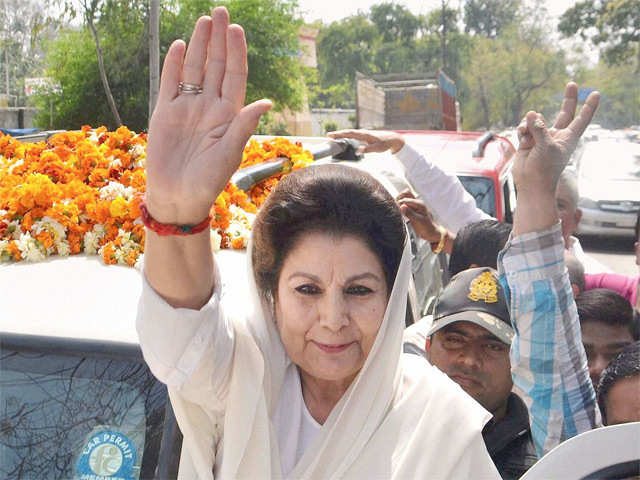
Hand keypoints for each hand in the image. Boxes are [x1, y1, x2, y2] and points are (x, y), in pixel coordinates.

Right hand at [145, 7, 271, 223]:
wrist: (177, 196)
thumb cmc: (208, 181)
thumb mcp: (230, 153)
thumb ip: (243, 125)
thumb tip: (266, 101)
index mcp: (229, 115)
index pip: (235, 76)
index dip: (236, 52)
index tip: (236, 29)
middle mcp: (210, 107)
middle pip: (215, 65)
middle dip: (219, 39)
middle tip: (220, 11)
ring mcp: (187, 108)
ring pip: (193, 68)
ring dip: (198, 45)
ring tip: (204, 21)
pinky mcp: (165, 113)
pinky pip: (169, 83)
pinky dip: (172, 64)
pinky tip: (178, 45)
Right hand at [327, 129, 404, 153]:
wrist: (392, 139)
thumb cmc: (385, 143)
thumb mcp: (377, 148)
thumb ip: (368, 149)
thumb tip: (358, 150)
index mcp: (364, 134)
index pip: (350, 133)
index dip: (340, 134)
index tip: (332, 135)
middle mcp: (362, 133)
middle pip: (348, 132)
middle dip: (338, 134)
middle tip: (328, 135)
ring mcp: (363, 134)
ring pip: (350, 133)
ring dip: (341, 135)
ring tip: (332, 137)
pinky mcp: (364, 136)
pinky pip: (353, 135)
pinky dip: (346, 136)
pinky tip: (342, 139)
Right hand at [397, 190, 442, 242]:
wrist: (431, 232)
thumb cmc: (427, 227)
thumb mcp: (418, 221)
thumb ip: (410, 213)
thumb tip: (402, 206)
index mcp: (419, 204)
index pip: (405, 199)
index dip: (399, 204)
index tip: (395, 210)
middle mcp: (417, 202)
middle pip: (405, 193)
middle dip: (399, 199)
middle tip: (396, 208)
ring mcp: (415, 205)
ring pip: (405, 197)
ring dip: (400, 201)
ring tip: (397, 209)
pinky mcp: (413, 209)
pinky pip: (405, 202)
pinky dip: (401, 204)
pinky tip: (399, 211)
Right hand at [513, 82, 598, 195]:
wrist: (530, 183)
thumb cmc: (544, 169)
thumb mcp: (546, 146)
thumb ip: (539, 128)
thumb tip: (532, 113)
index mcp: (568, 138)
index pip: (582, 119)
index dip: (589, 106)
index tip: (596, 93)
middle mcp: (557, 135)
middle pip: (565, 112)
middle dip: (568, 99)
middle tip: (572, 83)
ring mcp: (542, 137)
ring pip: (537, 120)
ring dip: (530, 124)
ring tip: (528, 137)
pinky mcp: (529, 140)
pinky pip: (525, 127)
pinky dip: (522, 131)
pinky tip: (523, 141)